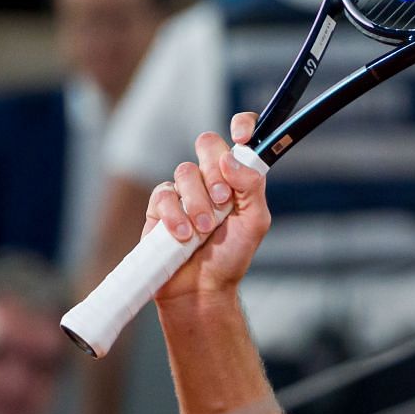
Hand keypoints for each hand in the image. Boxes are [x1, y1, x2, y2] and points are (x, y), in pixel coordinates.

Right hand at [145, 111, 270, 307]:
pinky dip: (175, 215)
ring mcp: (184, 189)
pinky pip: (164, 194)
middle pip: (208, 145)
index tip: (242, 136)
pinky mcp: (159, 205)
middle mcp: (211, 177)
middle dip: (215, 172)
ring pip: (185, 171)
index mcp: (237, 177)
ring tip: (203, 230)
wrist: (202, 287)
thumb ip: (251, 187)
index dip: (242, 125)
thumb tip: (232, 158)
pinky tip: (183, 235)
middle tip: (222, 202)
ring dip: (197, 203)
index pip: (241, 137)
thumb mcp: (254, 222)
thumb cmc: (231, 255)